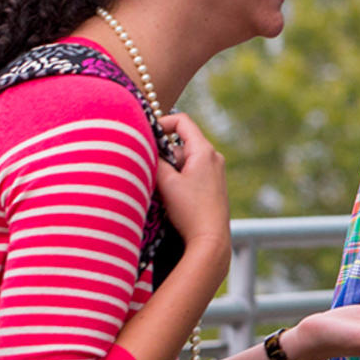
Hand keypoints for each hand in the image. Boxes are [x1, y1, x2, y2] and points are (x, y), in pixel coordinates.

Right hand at [152, 113, 231, 256]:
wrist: (211, 238)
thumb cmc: (190, 210)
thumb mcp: (166, 183)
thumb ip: (155, 161)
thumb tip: (145, 147)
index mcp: (205, 150)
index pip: (182, 121)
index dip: (161, 123)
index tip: (144, 135)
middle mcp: (213, 157)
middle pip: (180, 144)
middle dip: (162, 155)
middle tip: (149, 173)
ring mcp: (214, 172)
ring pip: (183, 161)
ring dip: (168, 171)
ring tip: (160, 190)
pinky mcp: (212, 186)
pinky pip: (189, 174)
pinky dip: (176, 180)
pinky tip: (169, 198)